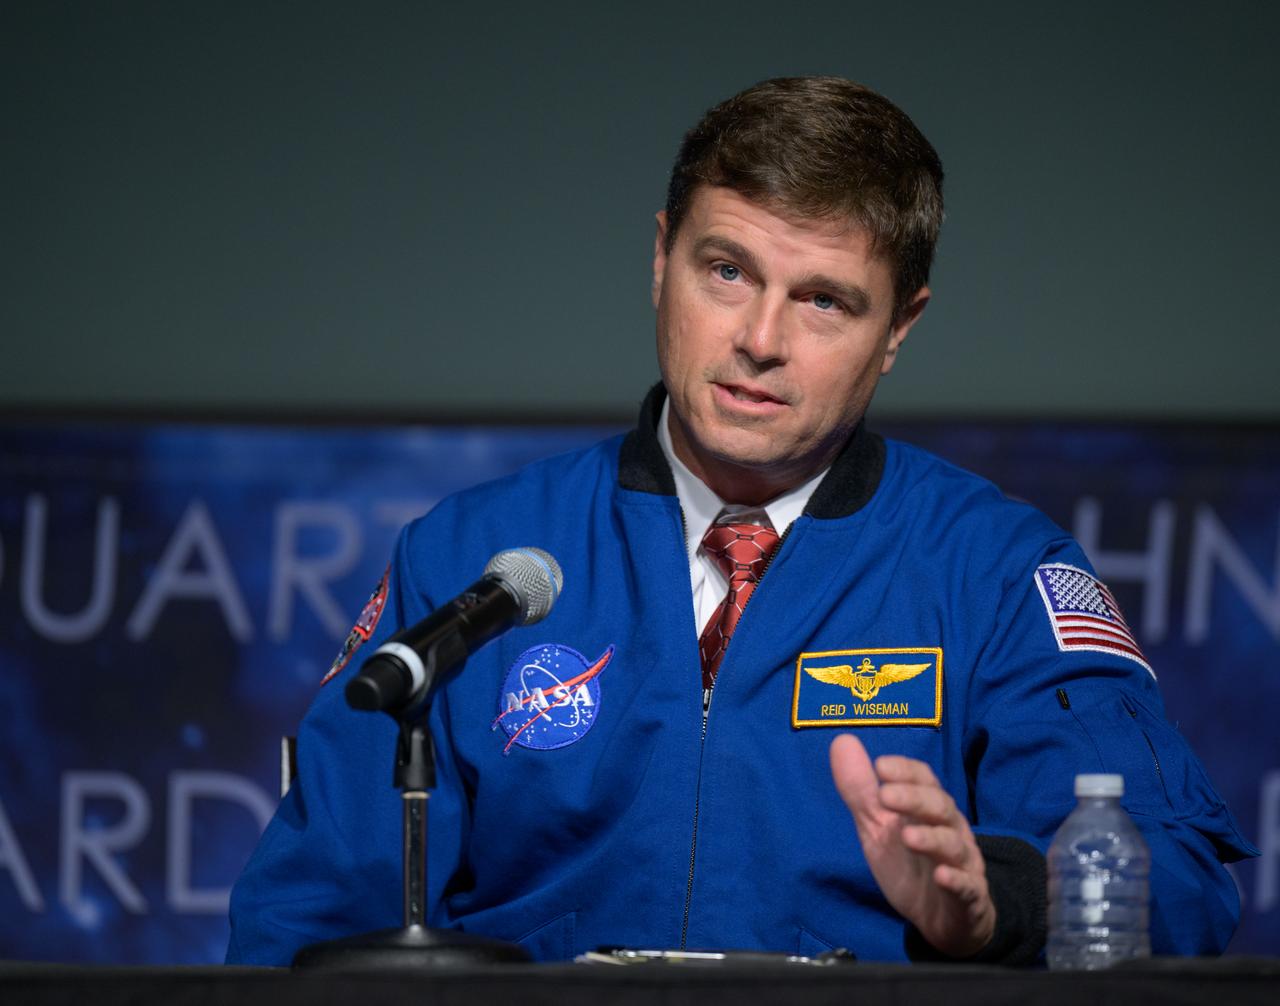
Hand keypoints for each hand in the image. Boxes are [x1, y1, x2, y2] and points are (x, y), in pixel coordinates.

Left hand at [829, 733, 995, 957]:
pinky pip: (968, 887)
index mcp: (929, 809)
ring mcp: (963, 864)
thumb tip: (842, 740)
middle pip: (939, 806)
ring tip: (907, 836)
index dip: (906, 771)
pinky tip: (942, 876)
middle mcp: (950, 830)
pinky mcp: (969, 898)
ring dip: (932, 838)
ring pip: (953, 844)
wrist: (941, 920)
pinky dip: (957, 881)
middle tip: (886, 795)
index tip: (880, 766)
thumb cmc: (909, 863)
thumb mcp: (877, 826)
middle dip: (914, 798)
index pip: (925, 780)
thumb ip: (861, 789)